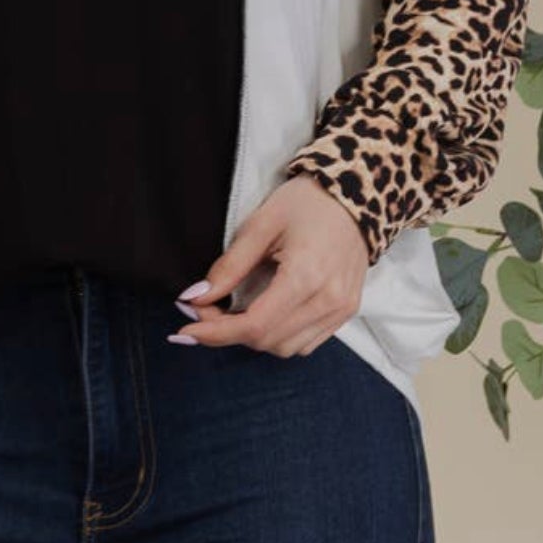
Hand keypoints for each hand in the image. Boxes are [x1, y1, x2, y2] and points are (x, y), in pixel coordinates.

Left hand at [170, 175, 368, 356]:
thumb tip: (197, 297)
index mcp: (306, 276)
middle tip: (205, 307)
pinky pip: (306, 342)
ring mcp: (341, 309)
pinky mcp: (346, 312)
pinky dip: (279, 336)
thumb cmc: (307, 202)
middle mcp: (328, 301)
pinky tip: (264, 314)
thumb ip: (230, 265)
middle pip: (267, 340)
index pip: (255, 324)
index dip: (216, 332)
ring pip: (286, 348)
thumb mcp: (262, 224)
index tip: (186, 328)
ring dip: (254, 336)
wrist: (356, 193)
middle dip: (228, 331)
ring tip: (232, 311)